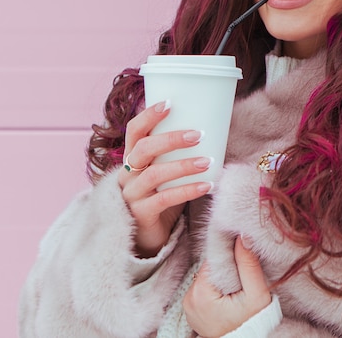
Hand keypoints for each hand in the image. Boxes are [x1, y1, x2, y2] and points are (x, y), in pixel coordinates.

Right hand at [118, 101, 212, 256]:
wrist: (147, 238)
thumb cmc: (161, 197)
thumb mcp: (165, 171)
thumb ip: (176, 154)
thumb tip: (213, 130)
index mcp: (132, 158)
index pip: (134, 130)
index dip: (148, 115)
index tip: (169, 103)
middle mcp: (127, 174)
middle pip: (144, 148)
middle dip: (171, 139)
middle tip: (198, 134)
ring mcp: (131, 195)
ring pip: (154, 174)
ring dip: (184, 165)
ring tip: (208, 162)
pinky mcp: (140, 215)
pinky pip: (164, 200)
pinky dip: (187, 190)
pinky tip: (207, 186)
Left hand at [183, 236, 271, 336]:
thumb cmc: (252, 323)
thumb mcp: (256, 294)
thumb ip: (249, 264)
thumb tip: (242, 236)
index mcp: (200, 292)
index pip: (213, 260)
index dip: (228, 259)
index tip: (240, 264)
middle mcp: (188, 298)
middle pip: (208, 269)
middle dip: (224, 271)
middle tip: (239, 283)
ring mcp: (187, 305)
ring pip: (205, 278)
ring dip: (219, 280)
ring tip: (233, 292)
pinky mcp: (190, 310)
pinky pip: (202, 290)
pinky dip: (213, 290)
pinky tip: (225, 299)